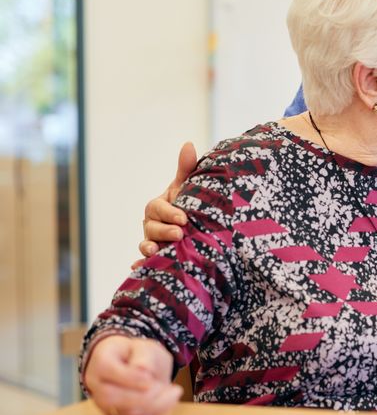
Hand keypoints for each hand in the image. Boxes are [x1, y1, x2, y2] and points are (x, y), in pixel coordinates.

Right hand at [83, 335, 181, 414]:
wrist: (133, 365)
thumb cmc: (137, 354)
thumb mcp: (144, 347)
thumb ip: (144, 356)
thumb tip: (143, 369)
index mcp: (101, 361)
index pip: (108, 370)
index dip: (131, 377)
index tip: (151, 378)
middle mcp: (96, 385)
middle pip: (111, 396)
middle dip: (142, 395)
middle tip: (166, 387)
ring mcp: (104, 404)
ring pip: (122, 413)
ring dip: (152, 405)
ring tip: (174, 393)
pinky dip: (154, 413)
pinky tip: (170, 401)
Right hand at [137, 142, 196, 261]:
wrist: (200, 225)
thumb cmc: (191, 202)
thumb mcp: (189, 187)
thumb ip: (186, 169)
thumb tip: (188, 144)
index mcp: (158, 207)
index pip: (158, 208)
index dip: (169, 213)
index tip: (184, 218)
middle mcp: (152, 224)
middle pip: (151, 228)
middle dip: (164, 231)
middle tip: (180, 234)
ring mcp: (152, 241)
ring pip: (146, 245)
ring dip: (148, 249)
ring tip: (156, 252)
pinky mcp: (157, 256)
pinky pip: (145, 262)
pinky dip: (140, 266)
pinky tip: (139, 269)